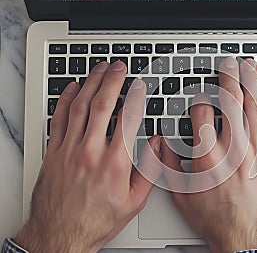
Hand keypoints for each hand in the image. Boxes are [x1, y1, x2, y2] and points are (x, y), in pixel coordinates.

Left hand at [15, 61, 160, 252]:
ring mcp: (69, 150)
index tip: (139, 85)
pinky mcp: (54, 152)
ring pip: (79, 107)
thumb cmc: (96, 221)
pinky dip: (65, 100)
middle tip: (118, 66)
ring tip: (99, 69)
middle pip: (102, 105)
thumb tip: (157, 146)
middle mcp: (90, 152)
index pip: (128, 119)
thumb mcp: (134, 202)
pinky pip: (58, 119)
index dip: (135, 97)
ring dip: (90, 84)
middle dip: (112, 80)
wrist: (60, 235)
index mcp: (114, 163)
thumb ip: (150, 171)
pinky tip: (72, 88)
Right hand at [161, 58, 256, 252]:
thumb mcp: (179, 193)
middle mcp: (233, 149)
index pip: (202, 112)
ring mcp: (254, 151)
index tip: (198, 97)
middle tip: (229, 63)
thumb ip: (166, 164)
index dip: (198, 99)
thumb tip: (160, 143)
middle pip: (232, 102)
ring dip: (253, 83)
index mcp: (208, 155)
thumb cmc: (213, 216)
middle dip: (229, 78)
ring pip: (255, 108)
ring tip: (250, 67)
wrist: (243, 233)